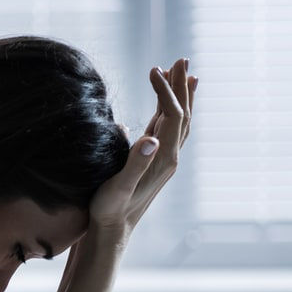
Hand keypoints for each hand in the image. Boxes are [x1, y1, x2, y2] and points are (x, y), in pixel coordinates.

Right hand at [88, 58, 197, 237]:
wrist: (111, 232)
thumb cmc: (110, 210)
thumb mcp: (119, 187)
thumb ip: (135, 162)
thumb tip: (151, 138)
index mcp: (163, 158)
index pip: (171, 115)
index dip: (165, 90)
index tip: (153, 69)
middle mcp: (168, 156)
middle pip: (182, 113)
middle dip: (182, 85)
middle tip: (182, 59)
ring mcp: (162, 158)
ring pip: (178, 120)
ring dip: (180, 95)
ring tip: (182, 73)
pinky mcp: (153, 160)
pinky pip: (167, 129)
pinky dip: (169, 110)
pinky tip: (164, 104)